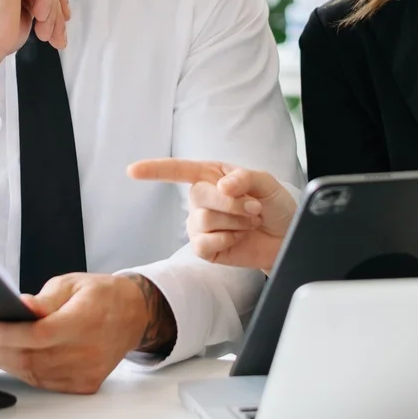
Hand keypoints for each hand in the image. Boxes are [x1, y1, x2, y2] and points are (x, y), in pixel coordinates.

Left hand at [0, 273, 169, 394]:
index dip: (8, 334)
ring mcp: (86, 372)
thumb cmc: (101, 296)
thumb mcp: (72, 284)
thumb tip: (19, 306)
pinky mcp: (84, 384)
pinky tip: (6, 359)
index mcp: (86, 321)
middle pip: (31, 358)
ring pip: (34, 374)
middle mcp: (88, 351)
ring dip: (3, 362)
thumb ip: (44, 300)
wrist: (133, 317)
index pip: (40, 334)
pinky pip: (44, 382)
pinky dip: (22, 371)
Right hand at [127, 159, 294, 271]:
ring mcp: (200, 224)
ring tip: (249, 223)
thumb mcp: (266, 183)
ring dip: (234, 222)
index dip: (154, 170)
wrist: (285, 238)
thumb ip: (244, 179)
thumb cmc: (275, 206)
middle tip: (255, 208)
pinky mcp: (205, 248)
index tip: (132, 171)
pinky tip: (238, 238)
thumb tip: (221, 186)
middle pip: (198, 196)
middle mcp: (201, 198)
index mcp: (211, 176)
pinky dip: (226, 240)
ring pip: (203, 220)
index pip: (177, 170)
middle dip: (232, 203)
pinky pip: (203, 244)